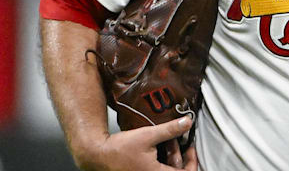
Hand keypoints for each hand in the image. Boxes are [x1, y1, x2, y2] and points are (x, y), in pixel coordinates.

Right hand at [75, 117, 198, 170]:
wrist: (97, 155)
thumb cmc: (119, 149)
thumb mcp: (148, 135)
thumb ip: (170, 130)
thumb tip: (187, 122)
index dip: (192, 161)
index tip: (191, 149)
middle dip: (179, 155)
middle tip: (177, 141)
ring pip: (166, 170)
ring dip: (170, 157)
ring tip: (166, 141)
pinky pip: (156, 170)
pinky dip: (161, 160)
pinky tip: (158, 147)